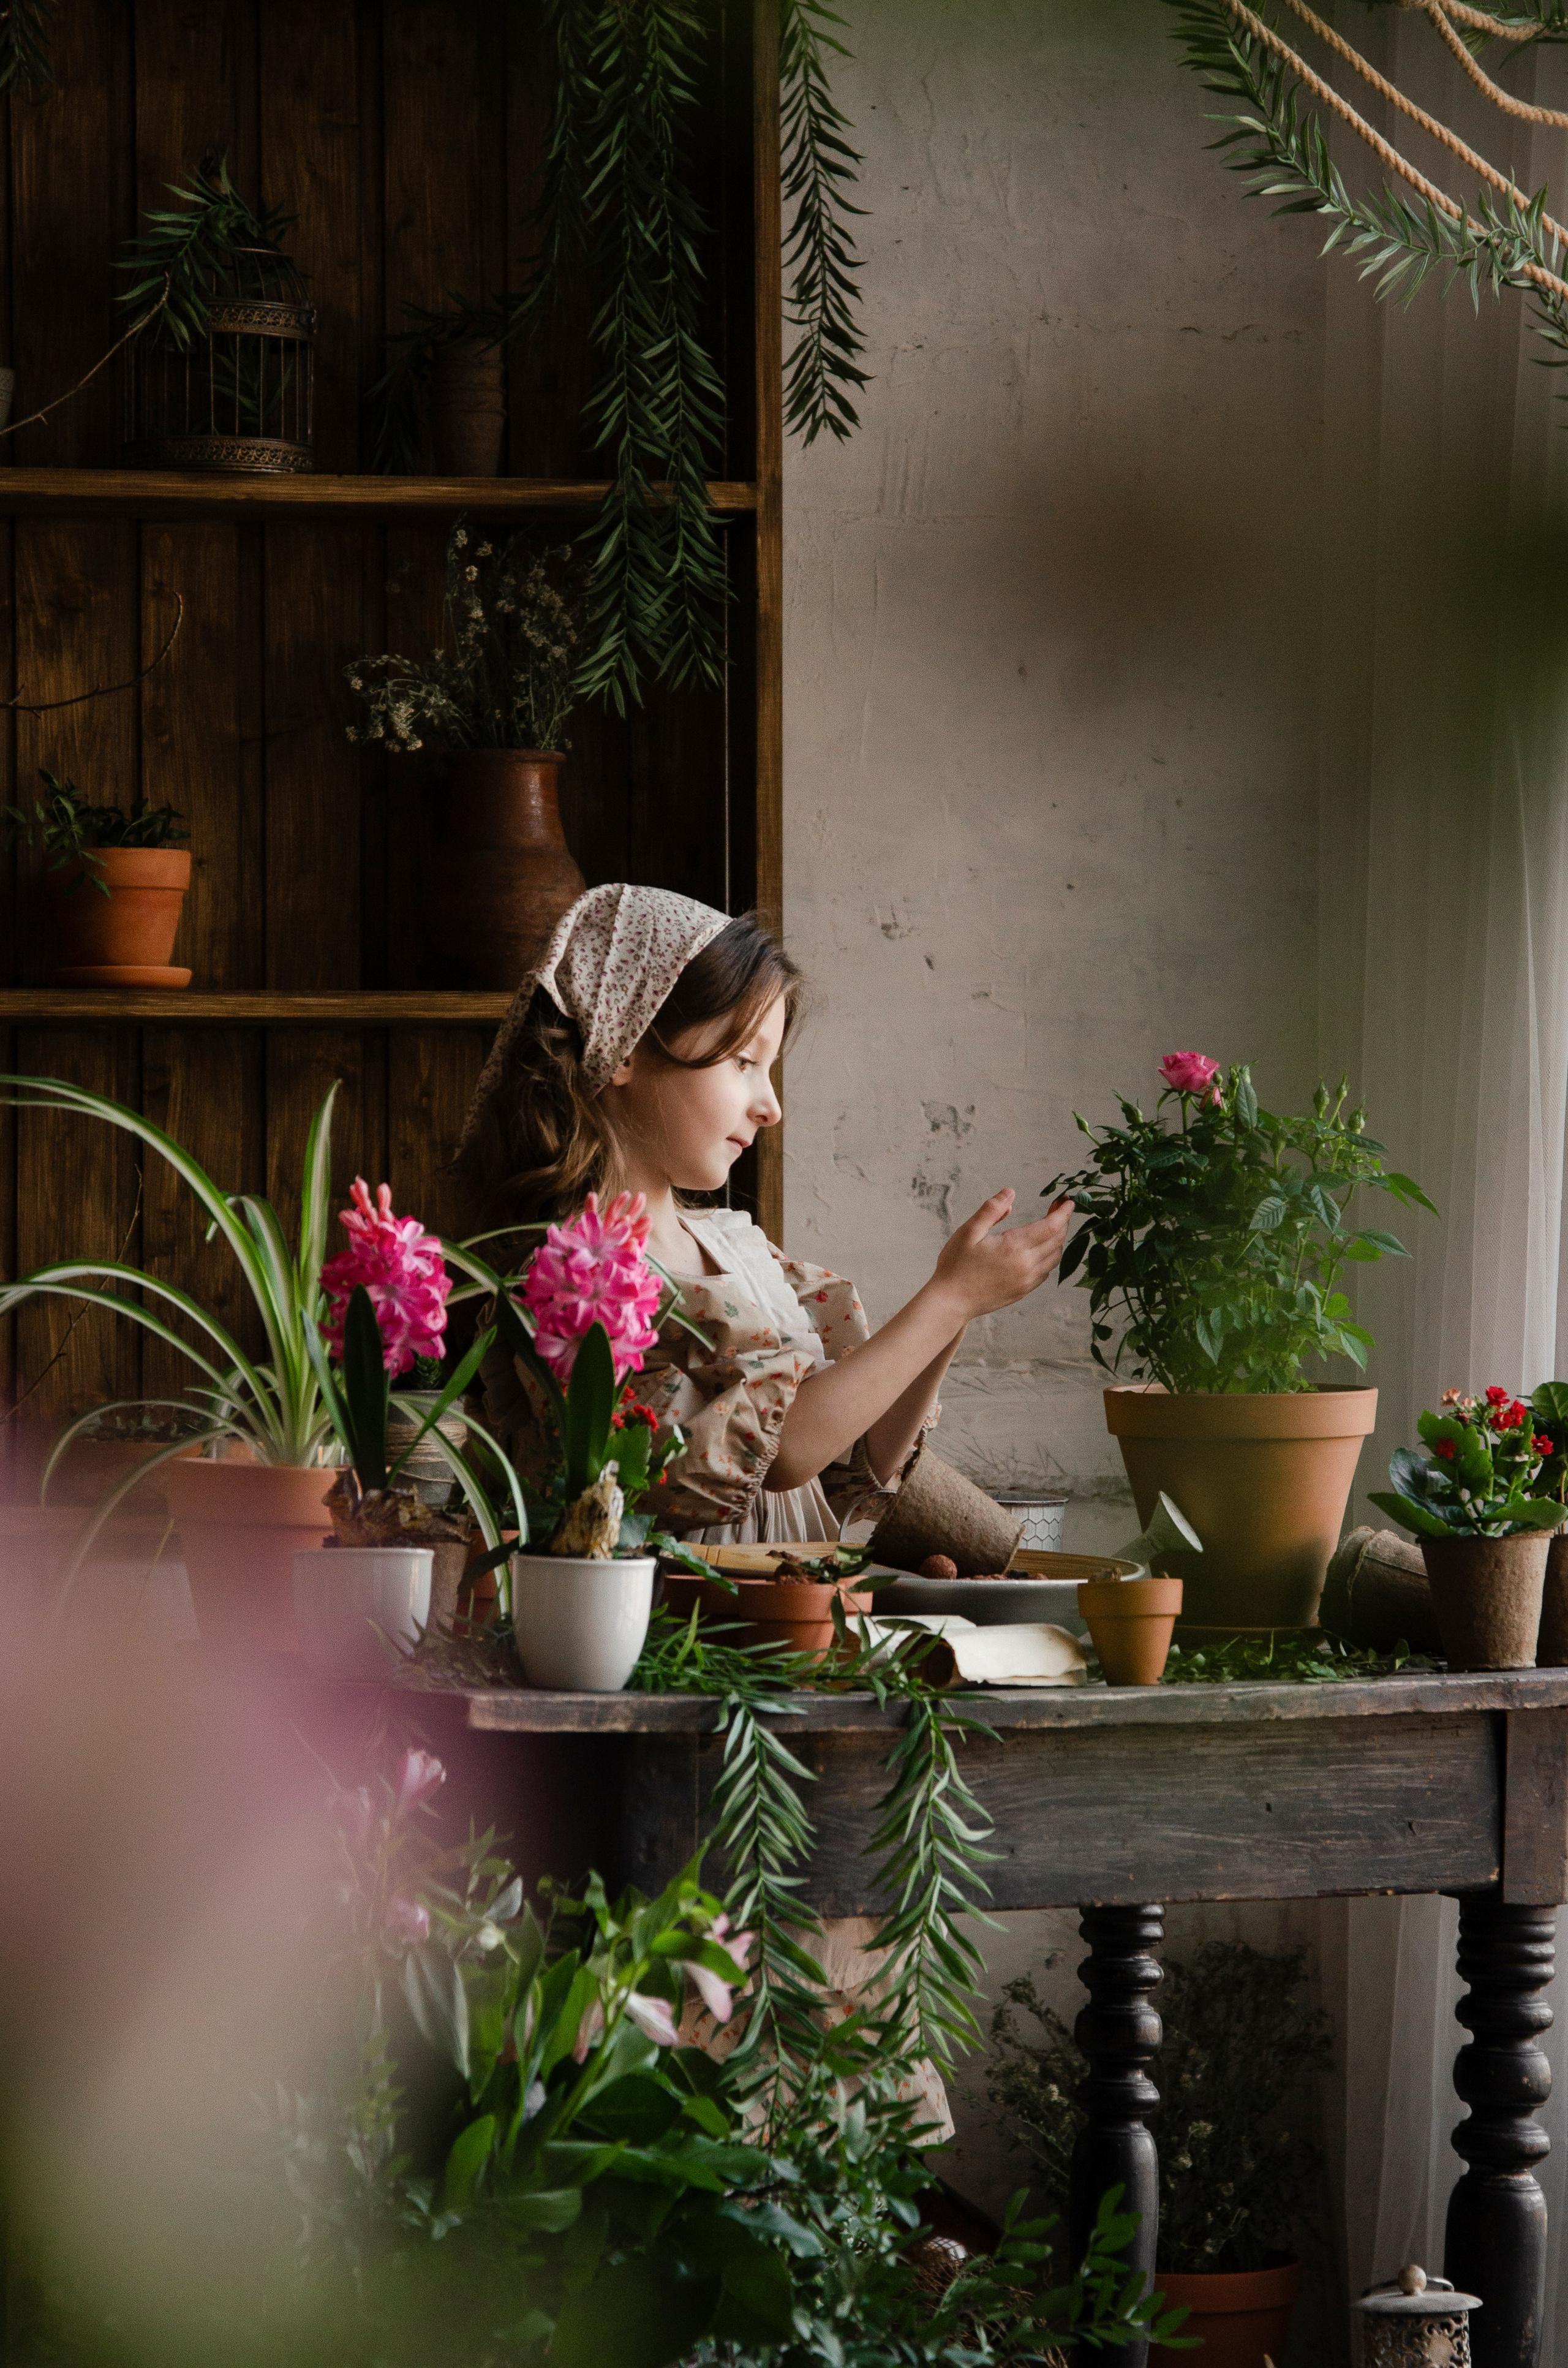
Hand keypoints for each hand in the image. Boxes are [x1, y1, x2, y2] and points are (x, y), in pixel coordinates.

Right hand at [930, 1188, 1073, 1321]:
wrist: (950, 1302)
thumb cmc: (956, 1266)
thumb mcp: (968, 1232)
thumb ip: (991, 1210)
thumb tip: (1010, 1193)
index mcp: (1014, 1247)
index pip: (1051, 1227)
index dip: (1063, 1212)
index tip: (1067, 1201)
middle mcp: (1026, 1265)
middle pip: (1057, 1241)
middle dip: (1062, 1222)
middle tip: (1058, 1207)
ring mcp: (1026, 1281)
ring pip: (1054, 1258)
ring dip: (1057, 1240)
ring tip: (1051, 1226)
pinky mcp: (1023, 1291)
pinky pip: (1045, 1272)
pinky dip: (1049, 1257)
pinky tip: (1040, 1249)